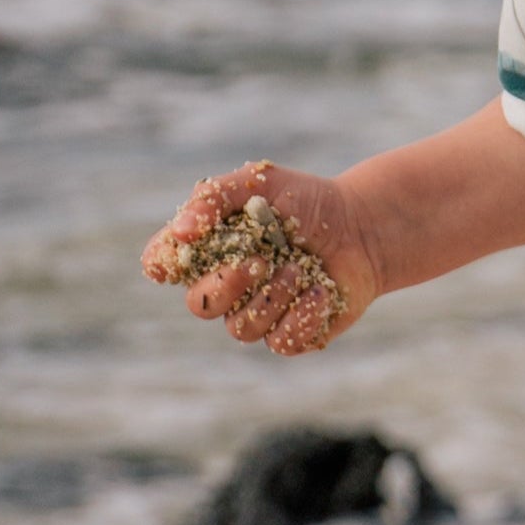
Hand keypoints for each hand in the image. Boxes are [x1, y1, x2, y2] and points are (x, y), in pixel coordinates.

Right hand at [139, 161, 376, 355]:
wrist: (362, 226)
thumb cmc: (306, 201)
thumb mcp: (260, 182)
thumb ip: (215, 198)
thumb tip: (181, 231)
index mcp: (209, 248)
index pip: (164, 262)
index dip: (162, 263)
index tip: (177, 257)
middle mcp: (226, 286)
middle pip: (200, 304)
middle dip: (227, 284)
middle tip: (260, 259)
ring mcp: (257, 314)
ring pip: (241, 327)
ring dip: (272, 297)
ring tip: (300, 268)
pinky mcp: (291, 335)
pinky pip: (280, 342)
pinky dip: (302, 315)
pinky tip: (320, 290)